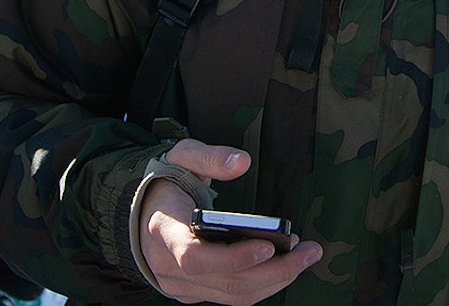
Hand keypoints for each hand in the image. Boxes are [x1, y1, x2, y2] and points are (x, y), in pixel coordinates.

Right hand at [139, 139, 321, 304]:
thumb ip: (211, 157)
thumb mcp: (182, 158)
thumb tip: (242, 162)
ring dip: (275, 280)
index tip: (268, 245)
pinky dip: (262, 283)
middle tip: (307, 252)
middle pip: (226, 281)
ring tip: (304, 256)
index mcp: (165, 231)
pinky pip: (232, 296)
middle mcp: (170, 266)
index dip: (233, 258)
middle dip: (273, 270)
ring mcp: (182, 284)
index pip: (194, 257)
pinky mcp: (195, 291)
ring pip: (234, 294)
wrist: (141, 212)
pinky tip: (284, 264)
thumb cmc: (165, 183)